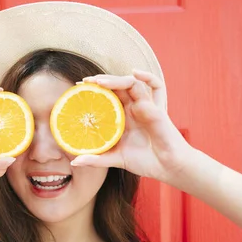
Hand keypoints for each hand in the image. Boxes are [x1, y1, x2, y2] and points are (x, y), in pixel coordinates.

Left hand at [71, 69, 195, 183]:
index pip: (106, 96)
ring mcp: (146, 106)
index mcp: (123, 117)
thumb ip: (97, 159)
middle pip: (116, 87)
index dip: (93, 91)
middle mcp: (133, 108)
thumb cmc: (145, 161)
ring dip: (115, 80)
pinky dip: (147, 76)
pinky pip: (156, 86)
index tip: (77, 89)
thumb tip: (75, 161)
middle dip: (100, 81)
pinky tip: (135, 73)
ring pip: (130, 83)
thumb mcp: (116, 159)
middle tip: (83, 82)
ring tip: (99, 82)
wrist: (167, 168)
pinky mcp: (158, 108)